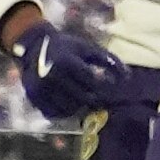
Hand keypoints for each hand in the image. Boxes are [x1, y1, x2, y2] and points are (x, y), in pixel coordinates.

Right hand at [12, 20, 138, 120]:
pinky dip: (67, 111)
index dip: (107, 85)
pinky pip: (55, 113)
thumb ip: (109, 60)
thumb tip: (127, 77)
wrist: (32, 47)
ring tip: (89, 99)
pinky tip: (73, 103)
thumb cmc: (67, 47)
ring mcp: (41, 89)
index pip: (93, 82)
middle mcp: (51, 77)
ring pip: (71, 108)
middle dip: (98, 99)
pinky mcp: (34, 98)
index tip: (111, 85)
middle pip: (84, 98)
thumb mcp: (88, 48)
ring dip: (83, 107)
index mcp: (66, 62)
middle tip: (104, 98)